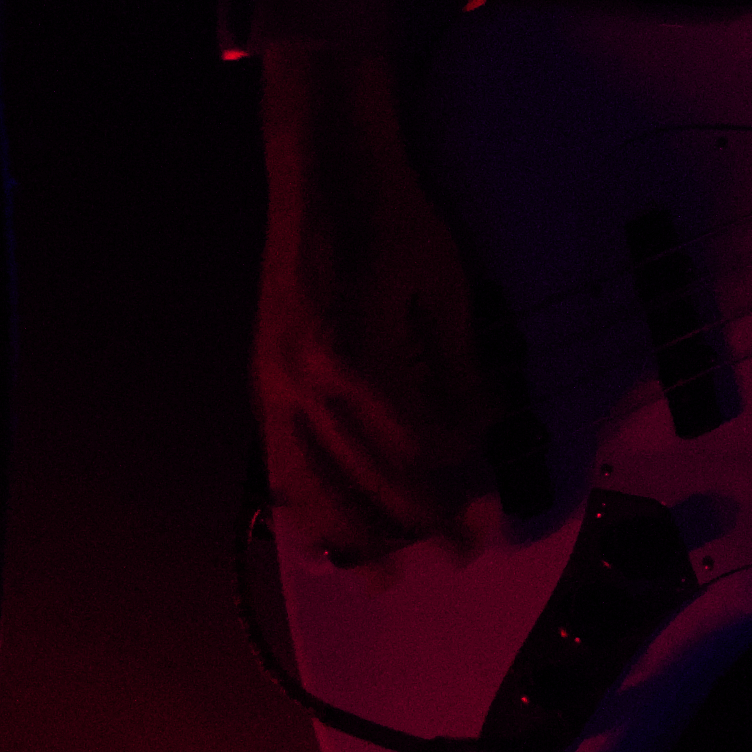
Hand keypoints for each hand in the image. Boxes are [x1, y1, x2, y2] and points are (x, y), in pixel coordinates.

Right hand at [254, 47, 502, 564]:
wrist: (324, 171)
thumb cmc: (395, 219)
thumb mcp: (445, 287)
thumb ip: (458, 369)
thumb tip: (483, 436)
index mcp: (356, 356)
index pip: (416, 449)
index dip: (457, 488)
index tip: (490, 518)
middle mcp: (305, 380)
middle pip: (367, 477)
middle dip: (418, 526)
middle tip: (460, 558)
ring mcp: (273, 382)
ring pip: (312, 483)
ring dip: (353, 535)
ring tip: (382, 579)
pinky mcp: (261, 378)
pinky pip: (276, 459)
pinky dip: (299, 504)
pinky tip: (316, 537)